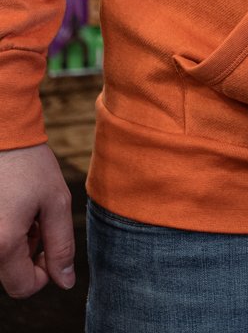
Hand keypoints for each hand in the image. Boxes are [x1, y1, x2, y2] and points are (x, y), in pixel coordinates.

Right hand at [0, 144, 74, 297]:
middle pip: (9, 274)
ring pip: (1, 258)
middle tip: (39, 220)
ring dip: (17, 244)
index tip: (52, 244)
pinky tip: (11, 208)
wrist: (1, 136)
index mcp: (2, 245)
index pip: (23, 287)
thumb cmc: (30, 166)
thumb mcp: (56, 203)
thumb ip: (61, 246)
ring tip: (25, 211)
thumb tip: (65, 281)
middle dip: (30, 254)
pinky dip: (5, 233)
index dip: (45, 273)